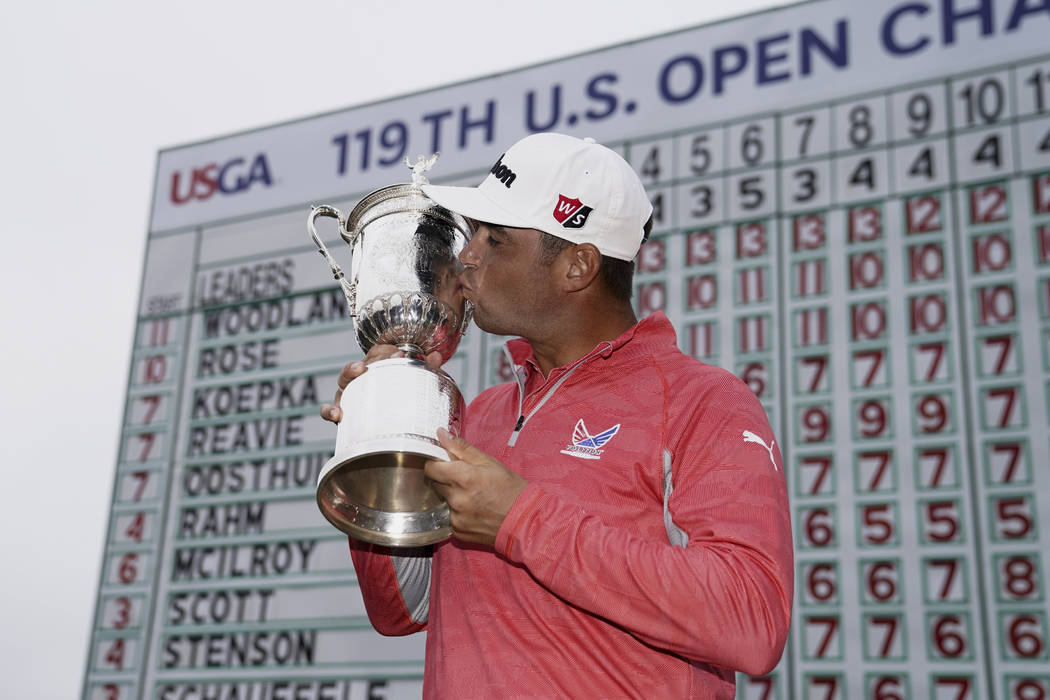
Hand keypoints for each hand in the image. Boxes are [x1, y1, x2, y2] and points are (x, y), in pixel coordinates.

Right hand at [320, 345, 442, 422]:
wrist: (389, 426)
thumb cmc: (400, 398)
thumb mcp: (415, 383)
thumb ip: (426, 370)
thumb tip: (437, 356)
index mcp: (375, 368)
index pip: (376, 353)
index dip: (386, 351)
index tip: (400, 353)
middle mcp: (359, 379)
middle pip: (359, 364)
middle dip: (370, 359)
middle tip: (384, 358)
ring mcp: (348, 395)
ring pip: (343, 382)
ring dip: (349, 374)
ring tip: (359, 371)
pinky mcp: (342, 413)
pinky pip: (328, 410)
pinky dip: (329, 410)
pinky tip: (337, 414)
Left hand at [425, 428, 528, 546]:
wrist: (524, 521)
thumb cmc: (511, 489)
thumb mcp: (489, 462)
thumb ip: (462, 448)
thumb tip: (441, 434)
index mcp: (463, 477)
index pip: (430, 468)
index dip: (435, 463)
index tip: (444, 462)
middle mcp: (456, 499)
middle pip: (434, 483)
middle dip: (444, 477)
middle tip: (463, 478)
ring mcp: (455, 517)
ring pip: (442, 499)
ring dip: (451, 494)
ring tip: (472, 495)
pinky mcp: (457, 530)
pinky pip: (449, 515)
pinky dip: (457, 510)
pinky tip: (473, 509)